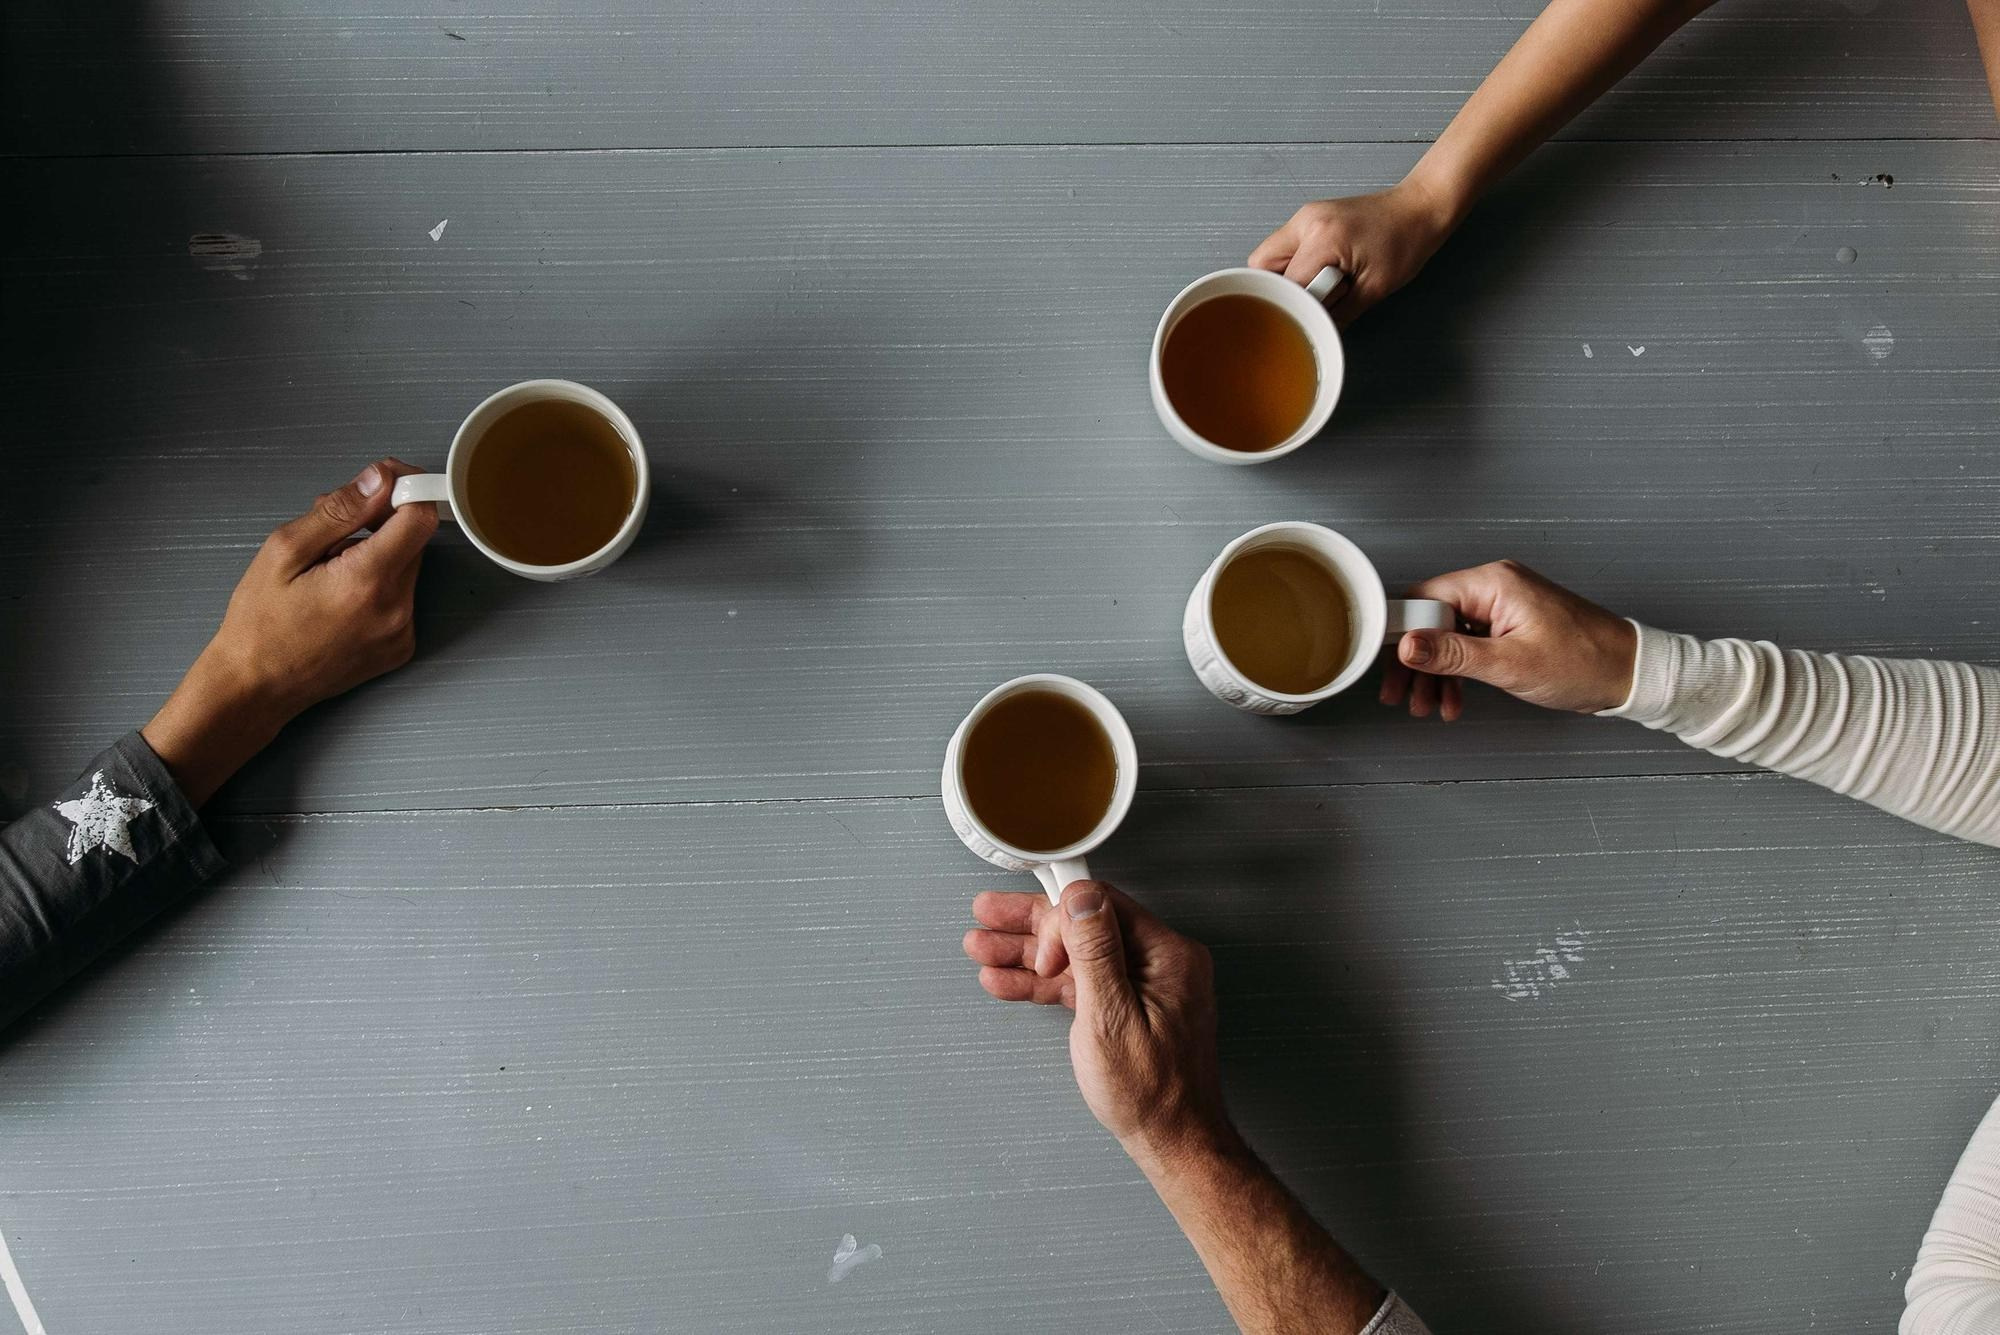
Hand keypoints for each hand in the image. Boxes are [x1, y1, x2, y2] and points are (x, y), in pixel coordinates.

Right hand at [142, 459, 438, 803]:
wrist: (256, 686)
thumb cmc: (260, 622)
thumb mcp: (284, 551)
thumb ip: (339, 511)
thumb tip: (381, 479)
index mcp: (366, 581)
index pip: (420, 518)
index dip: (407, 490)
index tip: (385, 483)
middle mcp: (395, 609)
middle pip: (413, 541)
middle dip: (379, 525)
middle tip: (330, 536)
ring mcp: (402, 632)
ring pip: (407, 568)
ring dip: (377, 556)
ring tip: (329, 573)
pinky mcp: (401, 647)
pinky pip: (402, 598)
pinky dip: (378, 587)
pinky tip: (340, 599)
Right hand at [963, 881, 1228, 1158]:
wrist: (1172, 1142)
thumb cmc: (1152, 1094)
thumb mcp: (1112, 1019)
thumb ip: (1095, 954)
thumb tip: (1082, 898)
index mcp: (1168, 955)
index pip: (1103, 908)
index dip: (1061, 921)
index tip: (1040, 953)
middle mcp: (1160, 962)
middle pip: (1085, 927)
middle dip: (1031, 928)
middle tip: (988, 919)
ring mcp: (1144, 985)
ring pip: (1077, 955)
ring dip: (1028, 955)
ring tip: (984, 949)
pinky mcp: (1129, 1006)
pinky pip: (1082, 983)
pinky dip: (1045, 984)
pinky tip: (1008, 980)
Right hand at [1248, 177, 1457, 324]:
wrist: (1420, 209)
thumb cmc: (1406, 241)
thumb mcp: (1374, 288)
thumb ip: (1337, 312)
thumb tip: (1314, 329)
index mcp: (1322, 236)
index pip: (1285, 283)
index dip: (1293, 307)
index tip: (1302, 320)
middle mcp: (1306, 220)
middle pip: (1262, 265)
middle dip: (1277, 291)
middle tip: (1307, 303)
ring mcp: (1305, 216)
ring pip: (1269, 257)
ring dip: (1285, 279)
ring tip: (1319, 287)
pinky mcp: (1309, 219)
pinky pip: (1285, 249)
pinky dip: (1294, 267)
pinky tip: (1319, 275)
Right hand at [1380, 559, 1637, 720]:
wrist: (1630, 673)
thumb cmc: (1584, 662)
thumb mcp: (1509, 664)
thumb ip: (1452, 654)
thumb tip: (1407, 645)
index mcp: (1492, 584)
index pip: (1423, 598)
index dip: (1400, 632)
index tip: (1386, 663)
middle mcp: (1494, 587)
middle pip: (1431, 618)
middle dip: (1415, 662)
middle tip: (1402, 695)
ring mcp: (1503, 606)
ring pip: (1448, 636)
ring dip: (1435, 673)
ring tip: (1429, 707)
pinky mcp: (1511, 624)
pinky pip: (1470, 644)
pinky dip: (1459, 672)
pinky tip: (1454, 700)